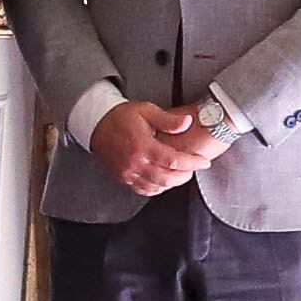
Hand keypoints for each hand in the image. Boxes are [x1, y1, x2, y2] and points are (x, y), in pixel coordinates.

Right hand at [89, 98, 226, 197]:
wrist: (97, 123)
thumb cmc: (121, 117)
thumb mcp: (146, 111)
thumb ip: (168, 119)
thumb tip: (186, 122)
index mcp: (142, 146)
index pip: (173, 160)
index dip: (192, 162)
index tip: (203, 161)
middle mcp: (134, 162)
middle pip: (167, 178)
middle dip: (185, 175)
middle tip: (194, 167)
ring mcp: (127, 172)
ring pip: (157, 186)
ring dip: (173, 182)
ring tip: (181, 173)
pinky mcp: (123, 177)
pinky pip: (144, 189)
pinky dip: (157, 188)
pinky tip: (164, 180)